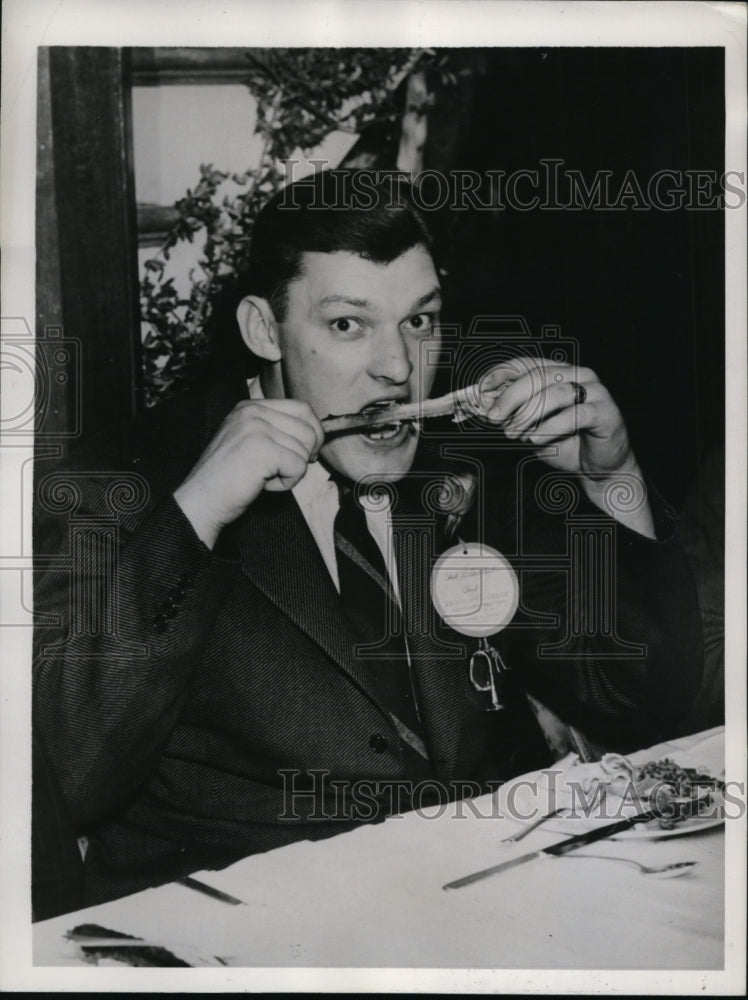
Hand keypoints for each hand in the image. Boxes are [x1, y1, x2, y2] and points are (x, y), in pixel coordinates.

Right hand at [174, 399, 323, 548]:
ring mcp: (255, 427)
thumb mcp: (250, 441)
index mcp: (250, 406)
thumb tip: (315, 434)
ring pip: (305, 449)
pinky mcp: (261, 448)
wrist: (201, 501)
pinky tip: (264, 485)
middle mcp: (252, 411)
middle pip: (308, 428)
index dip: (313, 433)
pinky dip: (287, 483)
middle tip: (285, 470)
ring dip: (292, 471)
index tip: (305, 455)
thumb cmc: (227, 478)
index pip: (302, 408)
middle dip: (305, 454)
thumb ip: (275, 430)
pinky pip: (298, 467)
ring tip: (265, 477)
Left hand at [479, 358, 654, 536]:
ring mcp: (594, 391)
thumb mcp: (530, 428)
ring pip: (555, 392)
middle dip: (511, 397)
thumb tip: (485, 408)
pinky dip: (550, 427)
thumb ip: (512, 415)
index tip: (481, 390)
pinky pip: (574, 414)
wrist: (598, 469)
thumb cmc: (565, 444)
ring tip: (515, 435)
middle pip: (538, 375)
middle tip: (494, 418)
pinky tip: (535, 440)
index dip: (500, 374)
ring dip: (529, 414)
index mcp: (558, 372)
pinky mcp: (605, 411)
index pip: (525, 363)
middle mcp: (578, 375)